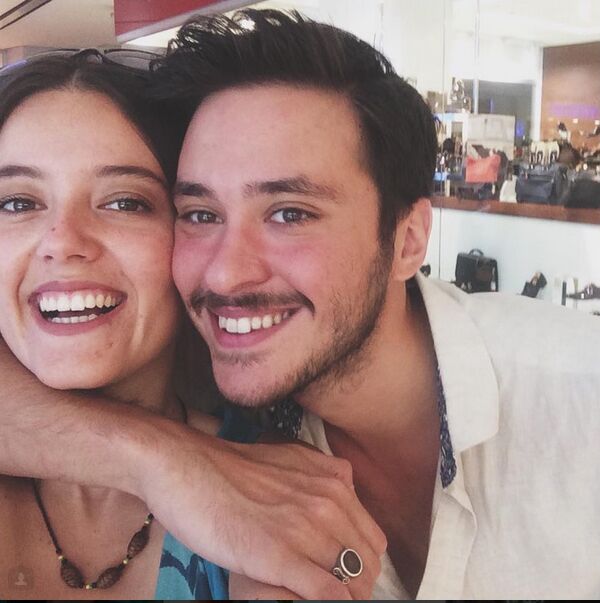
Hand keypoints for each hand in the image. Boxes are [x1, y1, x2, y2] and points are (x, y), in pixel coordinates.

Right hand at [136, 425, 385, 599]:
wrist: (188, 466)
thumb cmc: (232, 467)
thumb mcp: (290, 456)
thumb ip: (323, 471)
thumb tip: (344, 486)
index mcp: (333, 481)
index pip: (373, 539)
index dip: (364, 565)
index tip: (347, 578)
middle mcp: (328, 501)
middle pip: (367, 563)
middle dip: (357, 586)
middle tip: (336, 595)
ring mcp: (305, 527)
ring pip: (350, 583)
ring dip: (344, 599)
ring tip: (323, 601)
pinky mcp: (278, 554)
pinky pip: (326, 593)